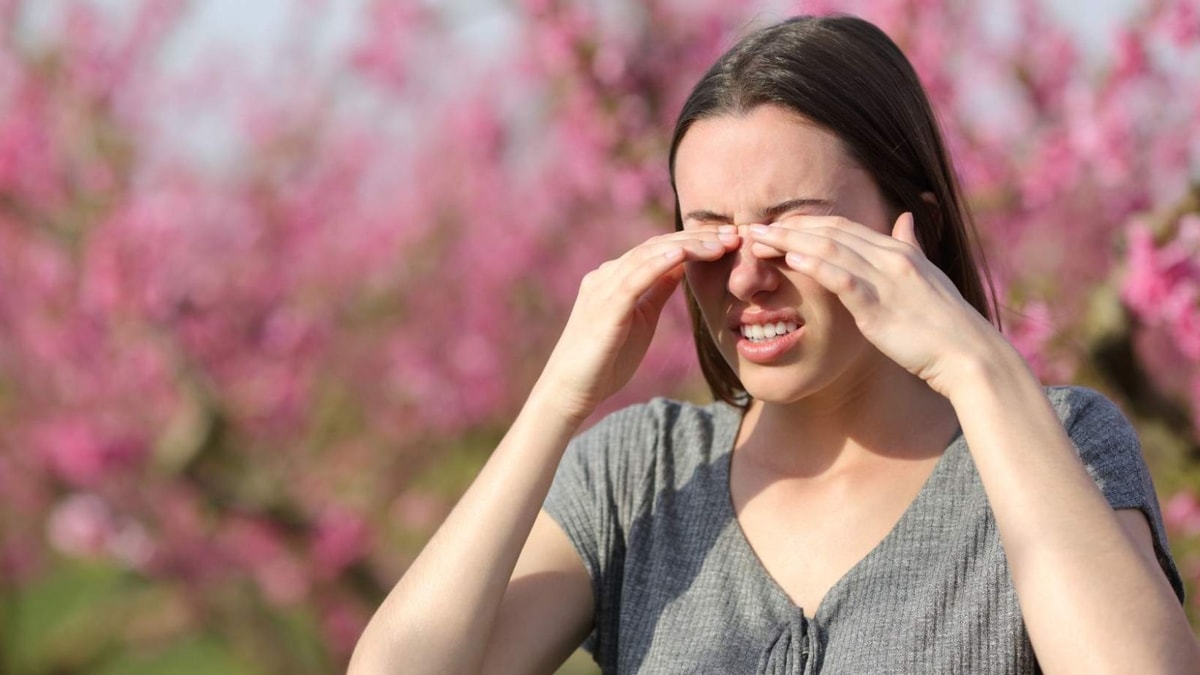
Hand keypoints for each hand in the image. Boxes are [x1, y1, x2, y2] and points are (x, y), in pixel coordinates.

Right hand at [535, 226, 740, 421]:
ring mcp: (603, 289)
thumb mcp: (640, 318)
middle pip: (656, 246)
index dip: (694, 242)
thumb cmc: (605, 360)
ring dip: (687, 247)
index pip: (658, 250)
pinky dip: (659, 264)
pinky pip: (634, 280)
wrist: (570, 390)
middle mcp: (606, 276)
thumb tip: (681, 267)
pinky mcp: (604, 309)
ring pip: (648, 257)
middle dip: (697, 239)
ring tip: (719, 244)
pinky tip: (683, 256)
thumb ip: (656, 291)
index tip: (729, 241)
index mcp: (615, 278)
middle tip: (734, 234)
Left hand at [745, 213, 1007, 396]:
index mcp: (898, 251)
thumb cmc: (945, 324)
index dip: (806, 224)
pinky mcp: (879, 305)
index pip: (843, 227)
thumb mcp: (928, 277)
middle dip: (788, 227)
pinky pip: (843, 278)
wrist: (968, 355)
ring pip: (830, 248)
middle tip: (751, 228)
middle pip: (830, 232)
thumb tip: (906, 216)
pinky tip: (790, 259)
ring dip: (790, 241)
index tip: (774, 225)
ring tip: (757, 240)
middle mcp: (890, 257)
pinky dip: (816, 265)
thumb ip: (911, 246)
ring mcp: (886, 279)